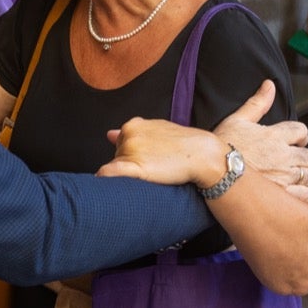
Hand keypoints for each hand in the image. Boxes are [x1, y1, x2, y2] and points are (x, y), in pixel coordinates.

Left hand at [98, 119, 225, 187]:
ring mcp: (131, 151)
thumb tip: (109, 134)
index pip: (120, 145)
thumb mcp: (157, 130)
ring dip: (127, 174)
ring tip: (152, 173)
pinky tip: (105, 182)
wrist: (203, 155)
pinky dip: (106, 177)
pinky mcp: (136, 167)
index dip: (131, 156)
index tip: (145, 161)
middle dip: (129, 163)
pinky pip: (111, 172)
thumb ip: (134, 132)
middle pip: (118, 156)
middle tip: (152, 167)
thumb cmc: (183, 144)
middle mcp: (128, 136)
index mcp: (133, 126)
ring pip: (117, 168)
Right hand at [211, 80, 307, 204]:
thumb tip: (269, 85)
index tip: (295, 142)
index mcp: (275, 135)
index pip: (301, 131)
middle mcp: (283, 155)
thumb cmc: (220, 145)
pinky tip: (298, 193)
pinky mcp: (281, 194)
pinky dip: (307, 194)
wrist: (211, 168)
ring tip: (293, 178)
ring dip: (304, 176)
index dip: (300, 136)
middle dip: (303, 158)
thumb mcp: (238, 119)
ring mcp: (284, 176)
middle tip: (292, 162)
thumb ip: (257, 103)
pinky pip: (307, 195)